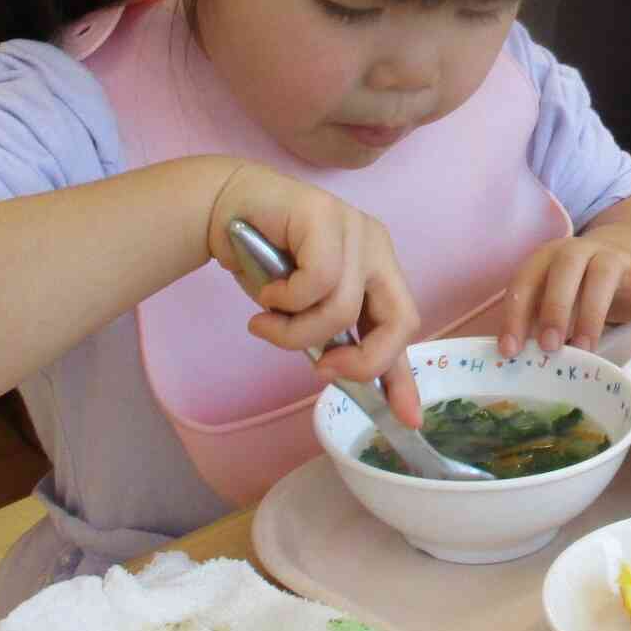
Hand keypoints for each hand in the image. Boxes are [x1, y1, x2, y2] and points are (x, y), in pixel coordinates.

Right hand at [207, 163, 422, 425]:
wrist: (223, 211)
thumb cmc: (264, 263)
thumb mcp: (305, 314)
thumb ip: (332, 342)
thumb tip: (352, 384)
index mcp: (378, 268)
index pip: (402, 326)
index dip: (404, 377)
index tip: (408, 420)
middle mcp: (375, 246)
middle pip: (399, 319)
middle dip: (362, 360)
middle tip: (321, 370)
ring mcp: (354, 227)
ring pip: (345, 309)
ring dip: (297, 331)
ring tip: (266, 321)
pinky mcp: (325, 215)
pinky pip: (318, 281)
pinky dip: (285, 300)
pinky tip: (266, 291)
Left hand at [498, 200, 630, 355]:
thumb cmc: (585, 284)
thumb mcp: (559, 295)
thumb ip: (540, 318)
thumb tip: (519, 358)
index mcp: (552, 256)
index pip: (527, 280)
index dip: (516, 314)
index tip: (510, 351)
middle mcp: (583, 250)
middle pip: (565, 267)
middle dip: (554, 306)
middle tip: (549, 346)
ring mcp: (619, 257)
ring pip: (605, 272)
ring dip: (593, 311)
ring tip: (586, 348)